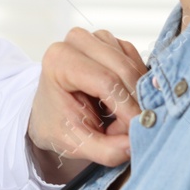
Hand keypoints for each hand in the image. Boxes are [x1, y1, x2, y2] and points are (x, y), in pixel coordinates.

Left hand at [29, 27, 144, 175]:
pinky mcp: (114, 43)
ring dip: (135, 96)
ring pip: (134, 67)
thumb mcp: (76, 145)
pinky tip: (124, 102)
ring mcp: (97, 38)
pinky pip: (138, 64)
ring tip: (118, 119)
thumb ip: (106, 150)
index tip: (139, 129)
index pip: (105, 81)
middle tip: (129, 129)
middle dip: (134, 104)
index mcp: (59, 60)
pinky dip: (138, 87)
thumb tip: (135, 146)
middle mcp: (77, 41)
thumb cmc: (57, 124)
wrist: (49, 112)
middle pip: (124, 71)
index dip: (127, 107)